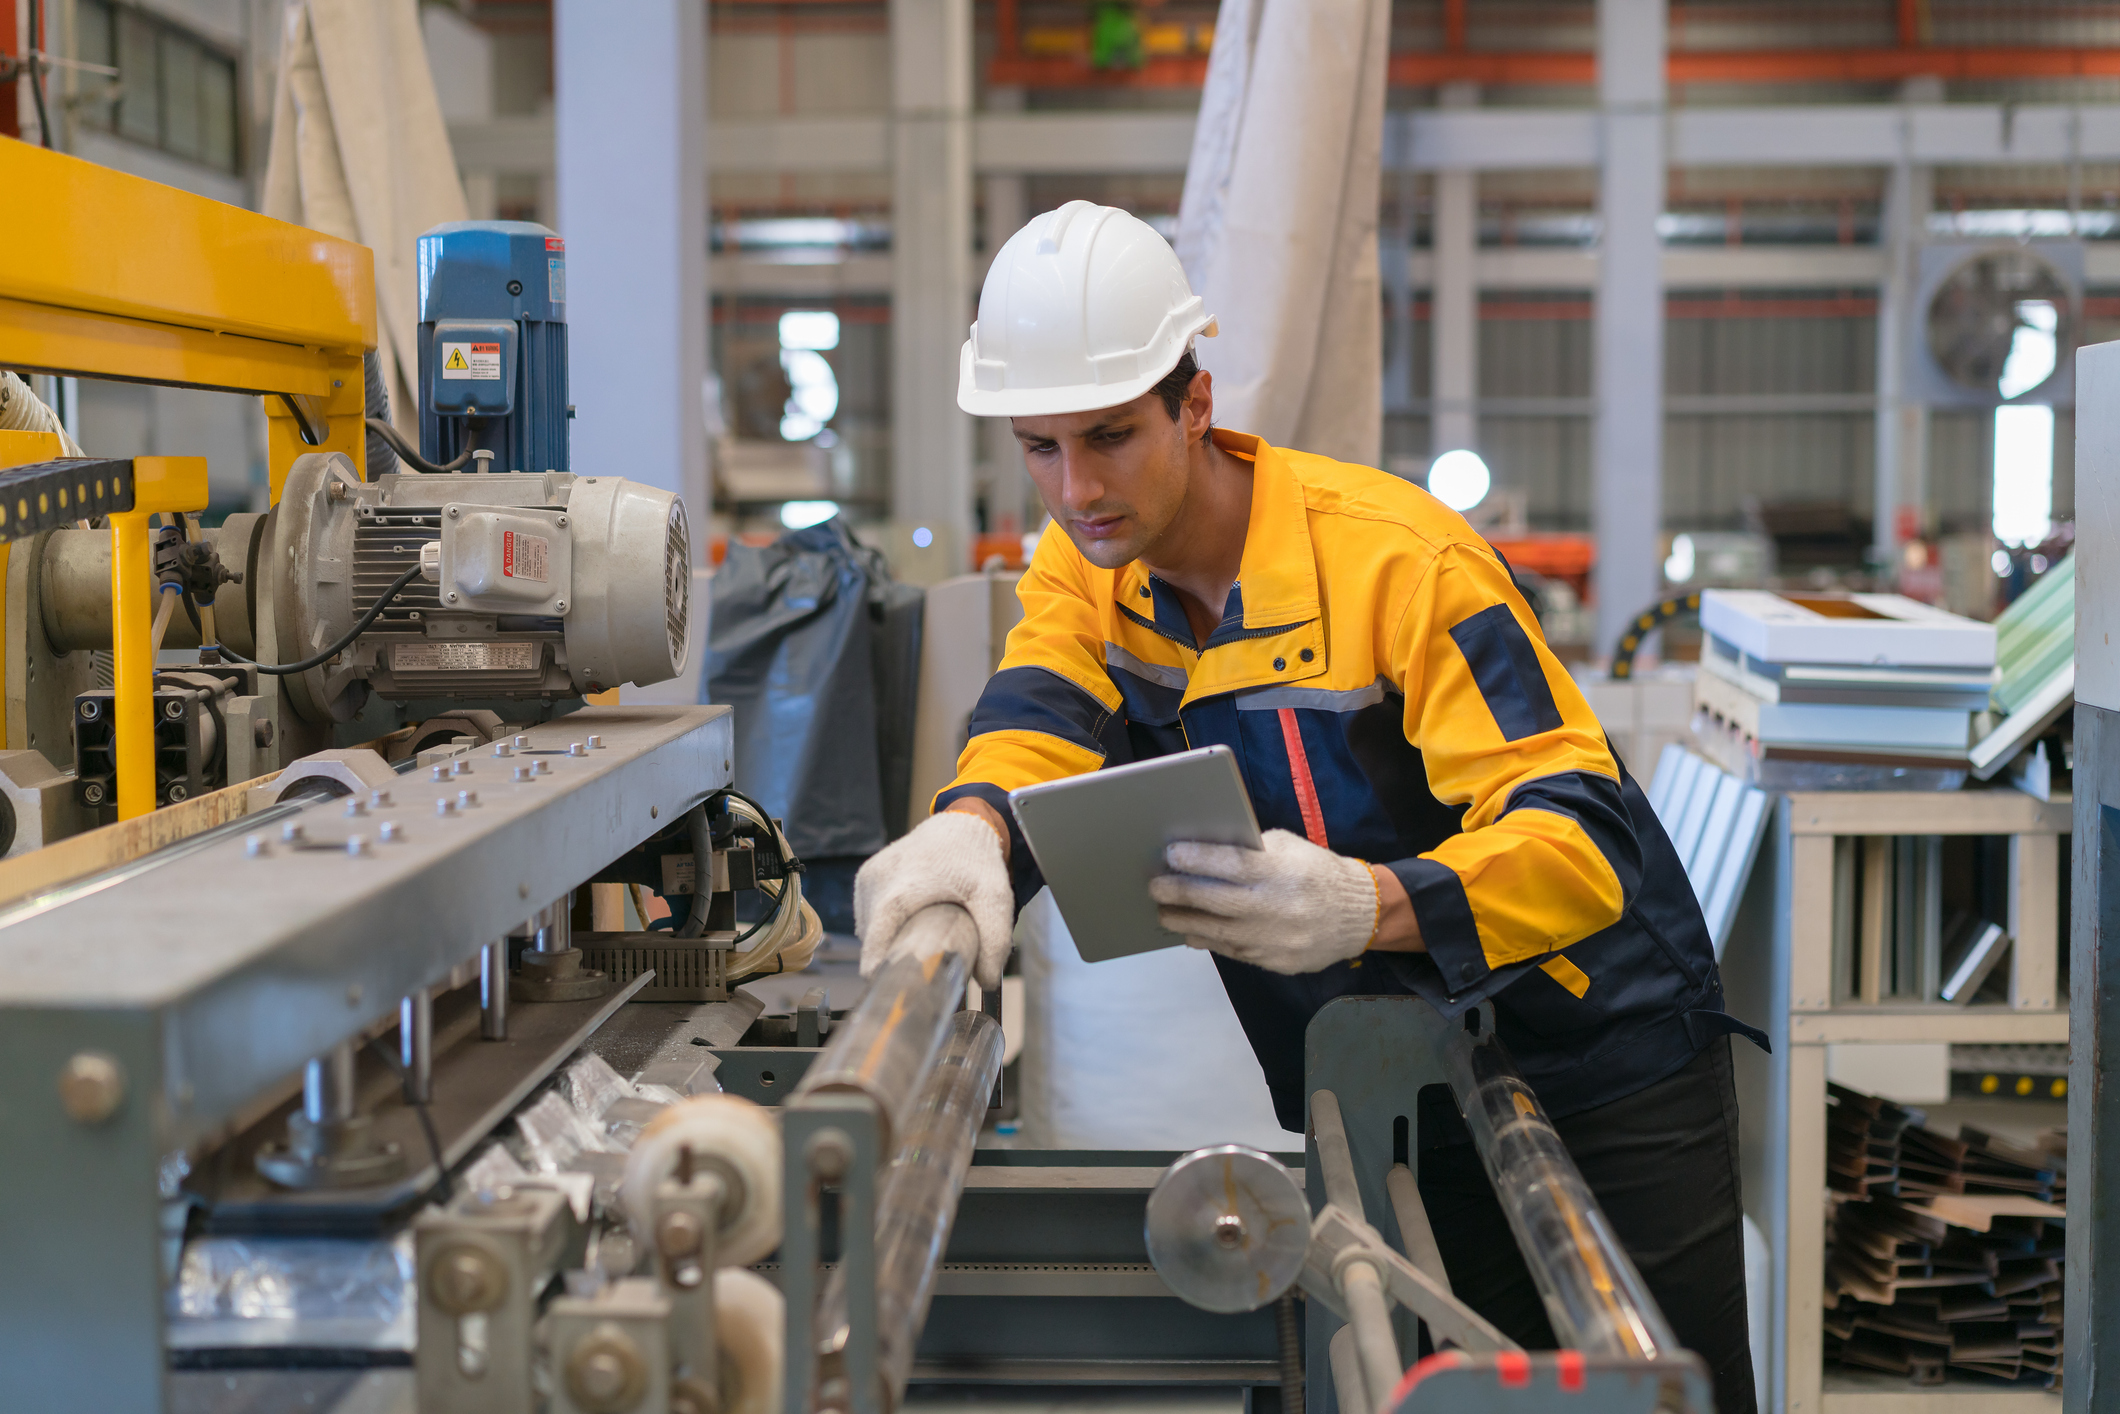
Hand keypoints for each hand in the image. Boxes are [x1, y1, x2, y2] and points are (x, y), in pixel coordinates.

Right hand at [854, 809, 1014, 989]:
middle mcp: (878, 881)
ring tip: (914, 944)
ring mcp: (869, 877)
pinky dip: (881, 926)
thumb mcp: (995, 900)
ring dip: (885, 941)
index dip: (878, 967)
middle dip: (890, 958)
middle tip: (917, 969)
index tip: (888, 987)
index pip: (876, 939)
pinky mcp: (866, 875)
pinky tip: (904, 927)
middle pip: (872, 938)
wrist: (963, 823)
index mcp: (902, 890)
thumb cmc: (977, 859)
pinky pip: (867, 913)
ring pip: (867, 928)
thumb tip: (986, 981)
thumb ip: (995, 941)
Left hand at [1149, 829, 1380, 974]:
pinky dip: (1206, 940)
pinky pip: (1231, 950)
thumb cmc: (1315, 872)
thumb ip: (1252, 850)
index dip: (1198, 859)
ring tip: (1163, 912)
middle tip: (1155, 885)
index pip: (1232, 863)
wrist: (1357, 916)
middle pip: (1216, 900)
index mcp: (1282, 871)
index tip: (1171, 855)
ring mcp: (1274, 938)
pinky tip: (1190, 932)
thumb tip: (1204, 851)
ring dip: (1184, 920)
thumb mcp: (1290, 848)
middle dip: (1179, 892)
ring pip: (1217, 931)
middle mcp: (1276, 906)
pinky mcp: (1274, 961)